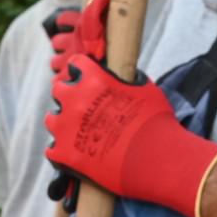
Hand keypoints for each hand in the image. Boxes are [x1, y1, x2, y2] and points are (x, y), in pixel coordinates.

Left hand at [45, 0, 216, 216]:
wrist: (162, 161)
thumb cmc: (160, 122)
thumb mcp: (144, 87)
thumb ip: (126, 74)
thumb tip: (127, 54)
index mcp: (92, 78)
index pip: (72, 66)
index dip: (78, 74)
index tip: (85, 80)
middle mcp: (73, 100)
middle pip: (60, 92)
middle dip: (71, 100)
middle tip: (89, 113)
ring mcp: (67, 129)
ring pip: (55, 122)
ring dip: (67, 127)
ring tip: (89, 136)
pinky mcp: (66, 157)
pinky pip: (55, 151)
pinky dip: (66, 155)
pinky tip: (83, 157)